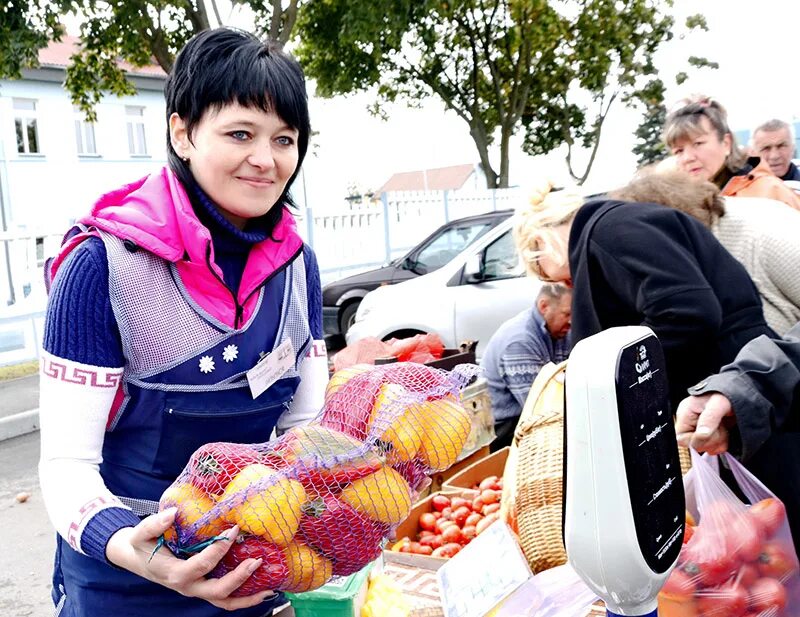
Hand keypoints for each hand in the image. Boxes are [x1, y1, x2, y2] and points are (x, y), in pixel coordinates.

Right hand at [106, 508, 274, 609]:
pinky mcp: (203, 590)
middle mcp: (188, 587)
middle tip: (256, 561)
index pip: (201, 565)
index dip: (219, 549)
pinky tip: (262, 590)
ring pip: (224, 602)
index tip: (234, 530)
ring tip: (269, 587)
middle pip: (217, 591)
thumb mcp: (141, 534)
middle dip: (239, 578)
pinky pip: (226, 600)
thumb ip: (155, 524)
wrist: (138, 559)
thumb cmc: (142, 545)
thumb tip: (173, 513)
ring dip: (248, 597)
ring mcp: (197, 591)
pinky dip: (245, 599)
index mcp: (175, 574)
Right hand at [675, 392, 734, 454]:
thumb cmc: (726, 393)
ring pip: (703, 447)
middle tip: (720, 429)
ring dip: (717, 442)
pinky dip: (720, 443)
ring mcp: (699, 428)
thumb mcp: (718, 404)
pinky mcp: (709, 432)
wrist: (739, 391)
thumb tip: (701, 435)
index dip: (697, 440)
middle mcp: (690, 422)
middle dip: (710, 441)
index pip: (682, 438)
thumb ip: (709, 419)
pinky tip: (725, 433)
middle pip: (694, 444)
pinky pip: (711, 446)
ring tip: (724, 429)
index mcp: (685, 414)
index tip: (710, 433)